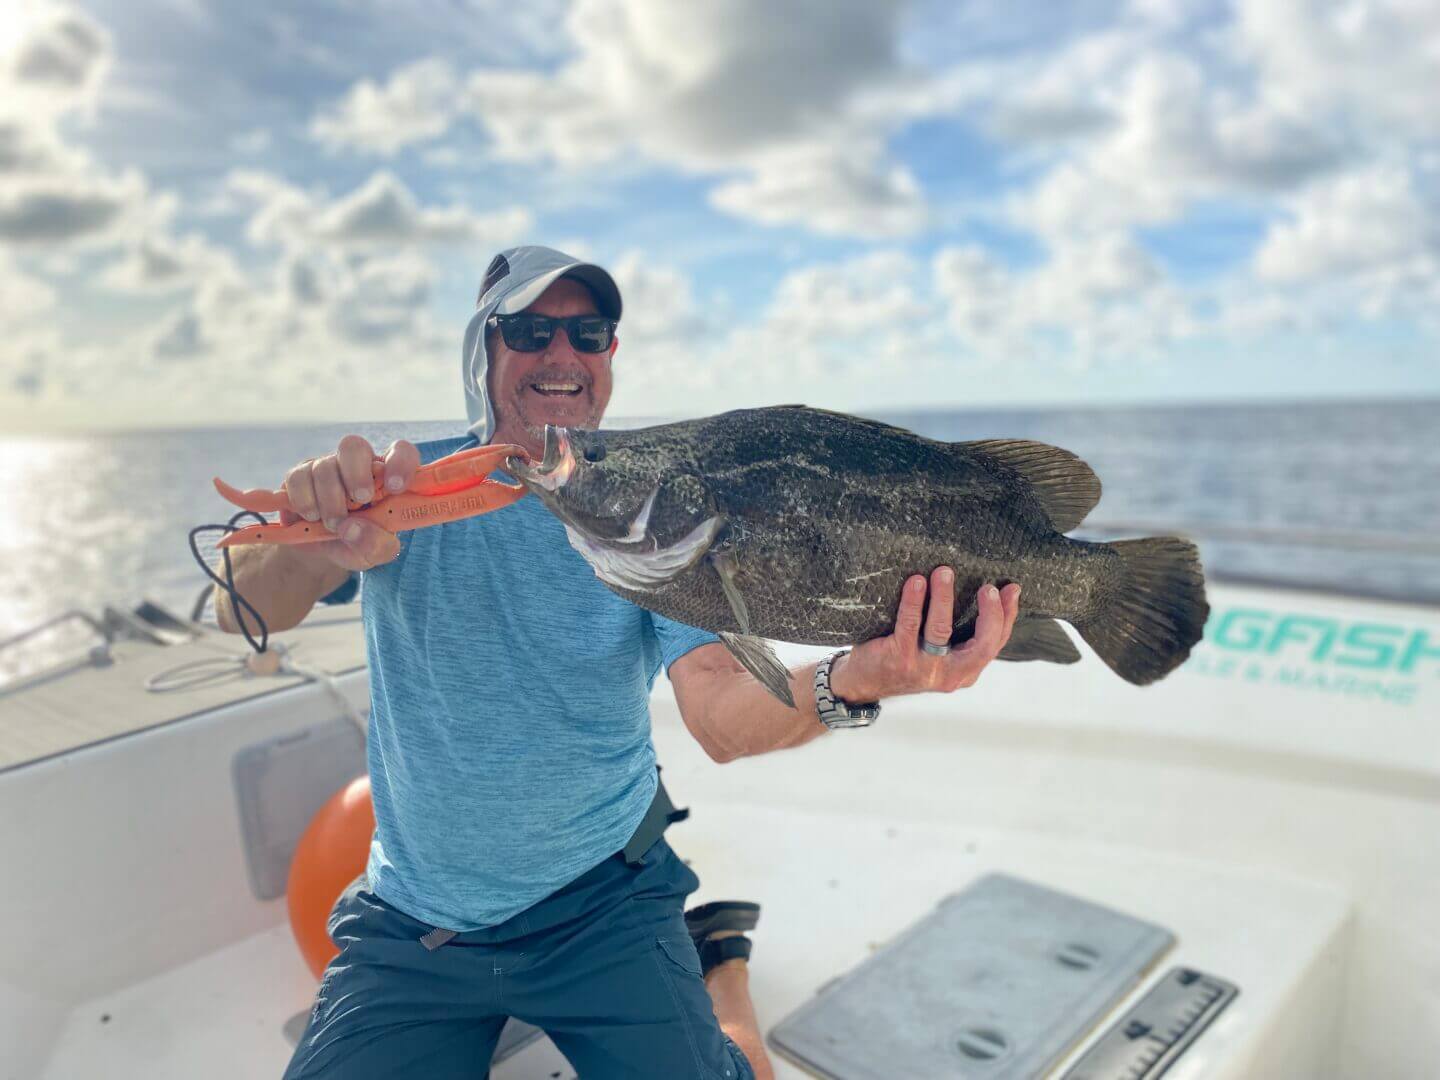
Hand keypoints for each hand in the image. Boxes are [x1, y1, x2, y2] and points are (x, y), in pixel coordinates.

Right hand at [280, 436, 419, 571]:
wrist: (321, 552)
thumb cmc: (359, 545)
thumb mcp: (376, 553)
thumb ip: (376, 544)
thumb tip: (352, 527)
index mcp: (386, 477)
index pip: (400, 451)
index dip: (399, 463)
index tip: (395, 487)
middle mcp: (357, 465)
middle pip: (354, 446)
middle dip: (356, 473)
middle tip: (360, 500)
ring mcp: (326, 467)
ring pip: (324, 466)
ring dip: (329, 500)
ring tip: (334, 525)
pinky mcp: (299, 476)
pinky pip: (297, 478)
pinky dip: (304, 500)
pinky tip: (312, 516)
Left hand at [830, 569, 1020, 701]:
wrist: (863, 682)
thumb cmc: (905, 658)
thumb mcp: (939, 654)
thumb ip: (959, 635)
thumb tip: (982, 592)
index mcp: (965, 671)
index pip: (994, 643)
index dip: (1007, 616)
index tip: (1011, 589)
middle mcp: (949, 674)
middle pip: (981, 644)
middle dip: (989, 613)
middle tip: (988, 587)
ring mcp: (924, 668)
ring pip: (941, 630)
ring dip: (944, 597)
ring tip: (944, 572)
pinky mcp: (900, 658)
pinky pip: (910, 625)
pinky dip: (914, 601)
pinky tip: (916, 582)